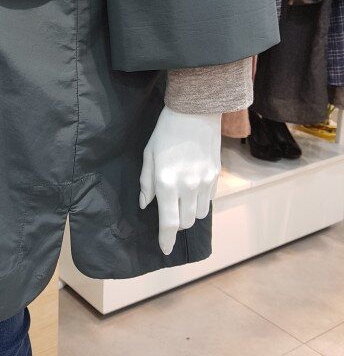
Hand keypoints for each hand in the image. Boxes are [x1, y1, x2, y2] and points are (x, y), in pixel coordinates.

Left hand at [139, 105, 220, 254]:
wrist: (195, 112)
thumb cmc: (165, 132)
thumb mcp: (149, 155)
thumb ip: (146, 183)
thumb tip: (146, 205)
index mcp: (166, 182)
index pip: (168, 222)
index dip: (166, 239)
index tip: (164, 249)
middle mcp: (187, 186)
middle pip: (185, 222)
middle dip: (176, 226)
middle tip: (168, 218)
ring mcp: (204, 182)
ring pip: (198, 215)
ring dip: (189, 215)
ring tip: (180, 203)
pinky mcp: (215, 176)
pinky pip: (209, 201)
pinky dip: (199, 203)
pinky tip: (192, 192)